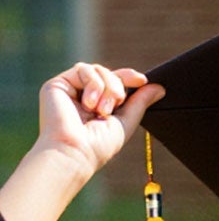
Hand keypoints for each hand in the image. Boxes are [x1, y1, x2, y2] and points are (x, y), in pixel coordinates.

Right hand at [33, 64, 159, 183]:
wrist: (75, 151)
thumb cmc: (99, 145)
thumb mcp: (126, 122)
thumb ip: (140, 103)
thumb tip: (159, 87)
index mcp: (98, 104)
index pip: (115, 82)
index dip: (128, 77)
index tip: (142, 80)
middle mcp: (83, 96)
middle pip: (108, 73)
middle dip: (118, 86)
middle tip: (116, 105)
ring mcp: (70, 89)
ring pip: (97, 69)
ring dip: (107, 87)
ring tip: (102, 110)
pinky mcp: (57, 84)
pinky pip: (83, 69)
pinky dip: (93, 84)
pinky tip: (89, 104)